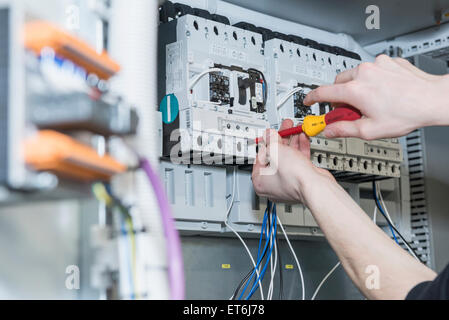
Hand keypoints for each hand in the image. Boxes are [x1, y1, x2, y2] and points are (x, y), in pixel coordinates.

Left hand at [252, 119, 333, 204]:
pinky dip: (300, 149)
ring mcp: (288, 182)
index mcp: (260, 182)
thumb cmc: (293, 176)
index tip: (269, 135)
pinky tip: (302, 138)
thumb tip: (268, 135)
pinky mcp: (300, 179)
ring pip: (288, 158)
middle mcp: (273, 184)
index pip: (259, 158)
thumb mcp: (276, 150)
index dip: (265, 143)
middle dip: (281, 140)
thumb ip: (270, 140)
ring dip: (292, 142)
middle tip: (283, 129)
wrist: (315, 185)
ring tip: (294, 130)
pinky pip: (298, 161)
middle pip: (274, 156)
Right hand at [304, 55, 448, 139]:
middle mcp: (363, 73)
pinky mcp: (387, 61)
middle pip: (338, 83)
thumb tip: (328, 130)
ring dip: (356, 87)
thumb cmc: (406, 113)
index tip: (308, 102)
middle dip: (339, 97)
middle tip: (350, 110)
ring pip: (354, 75)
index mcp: (355, 90)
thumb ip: (343, 130)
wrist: (432, 99)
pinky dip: (371, 80)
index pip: (322, 92)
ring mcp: (376, 65)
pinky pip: (371, 70)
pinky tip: (383, 92)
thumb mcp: (370, 130)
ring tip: (370, 101)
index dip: (311, 98)